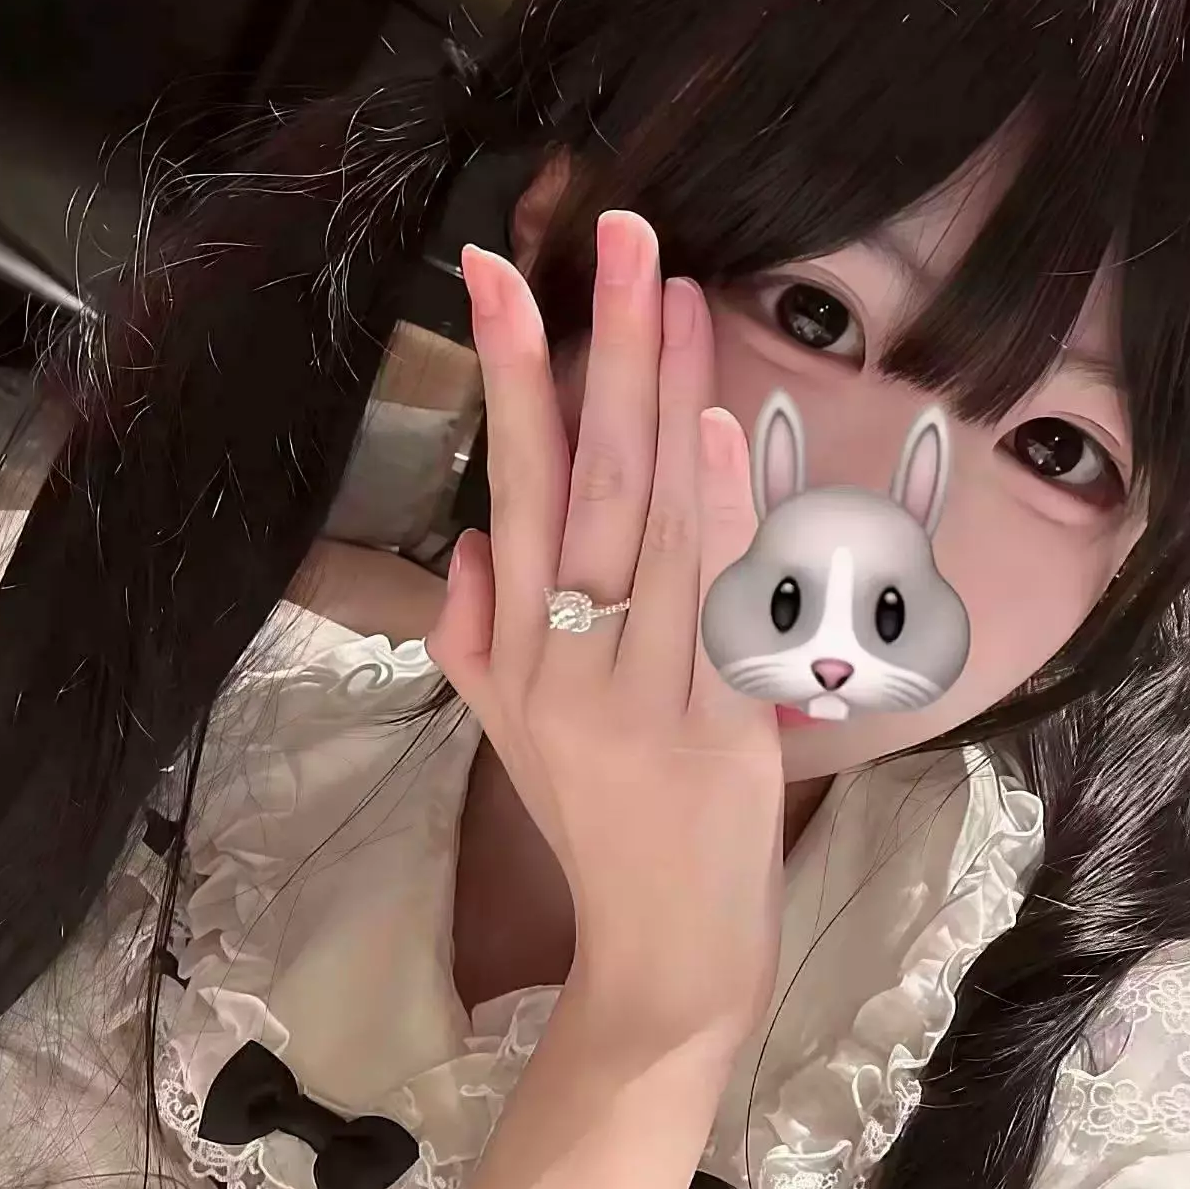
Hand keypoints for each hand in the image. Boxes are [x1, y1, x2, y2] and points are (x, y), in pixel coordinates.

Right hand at [426, 212, 784, 1049]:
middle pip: (586, 488)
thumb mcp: (513, 737)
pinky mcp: (720, 736)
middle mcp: (570, 668)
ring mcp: (644, 702)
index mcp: (517, 656)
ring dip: (664, 404)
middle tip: (619, 232)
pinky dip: (720, 524)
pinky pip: (719, 616)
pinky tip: (714, 433)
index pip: (511, 492)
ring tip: (671, 290)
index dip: (506, 380)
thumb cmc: (595, 835)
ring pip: (651, 535)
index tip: (498, 271)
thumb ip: (479, 641)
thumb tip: (469, 542)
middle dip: (598, 352)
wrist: (661, 956)